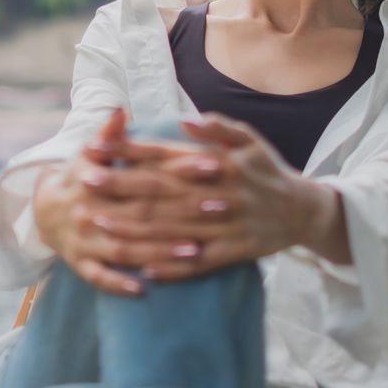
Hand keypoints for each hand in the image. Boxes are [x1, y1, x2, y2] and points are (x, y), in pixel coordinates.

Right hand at [32, 107, 219, 295]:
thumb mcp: (88, 152)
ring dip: (160, 250)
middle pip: (141, 211)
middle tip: (220, 207)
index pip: (143, 172)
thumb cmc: (78, 177)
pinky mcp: (79, 264)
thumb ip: (107, 133)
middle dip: (182, 210)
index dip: (178, 168)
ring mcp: (83, 239)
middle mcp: (89, 209)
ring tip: (195, 251)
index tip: (212, 164)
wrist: (41, 212)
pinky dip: (119, 284)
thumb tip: (119, 109)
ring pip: (125, 248)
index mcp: (94, 177)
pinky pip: (99, 277)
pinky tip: (144, 289)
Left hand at [81, 112, 344, 280]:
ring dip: (134, 227)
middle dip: (120, 185)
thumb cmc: (267, 170)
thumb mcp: (249, 138)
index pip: (165, 154)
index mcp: (219, 161)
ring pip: (173, 228)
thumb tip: (184, 118)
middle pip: (162, 190)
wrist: (304, 211)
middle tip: (84, 181)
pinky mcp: (235, 252)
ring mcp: (227, 224)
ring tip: (99, 224)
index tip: (96, 147)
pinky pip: (200, 263)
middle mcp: (220, 192)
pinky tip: (143, 268)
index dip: (129, 150)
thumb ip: (217, 127)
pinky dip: (172, 267)